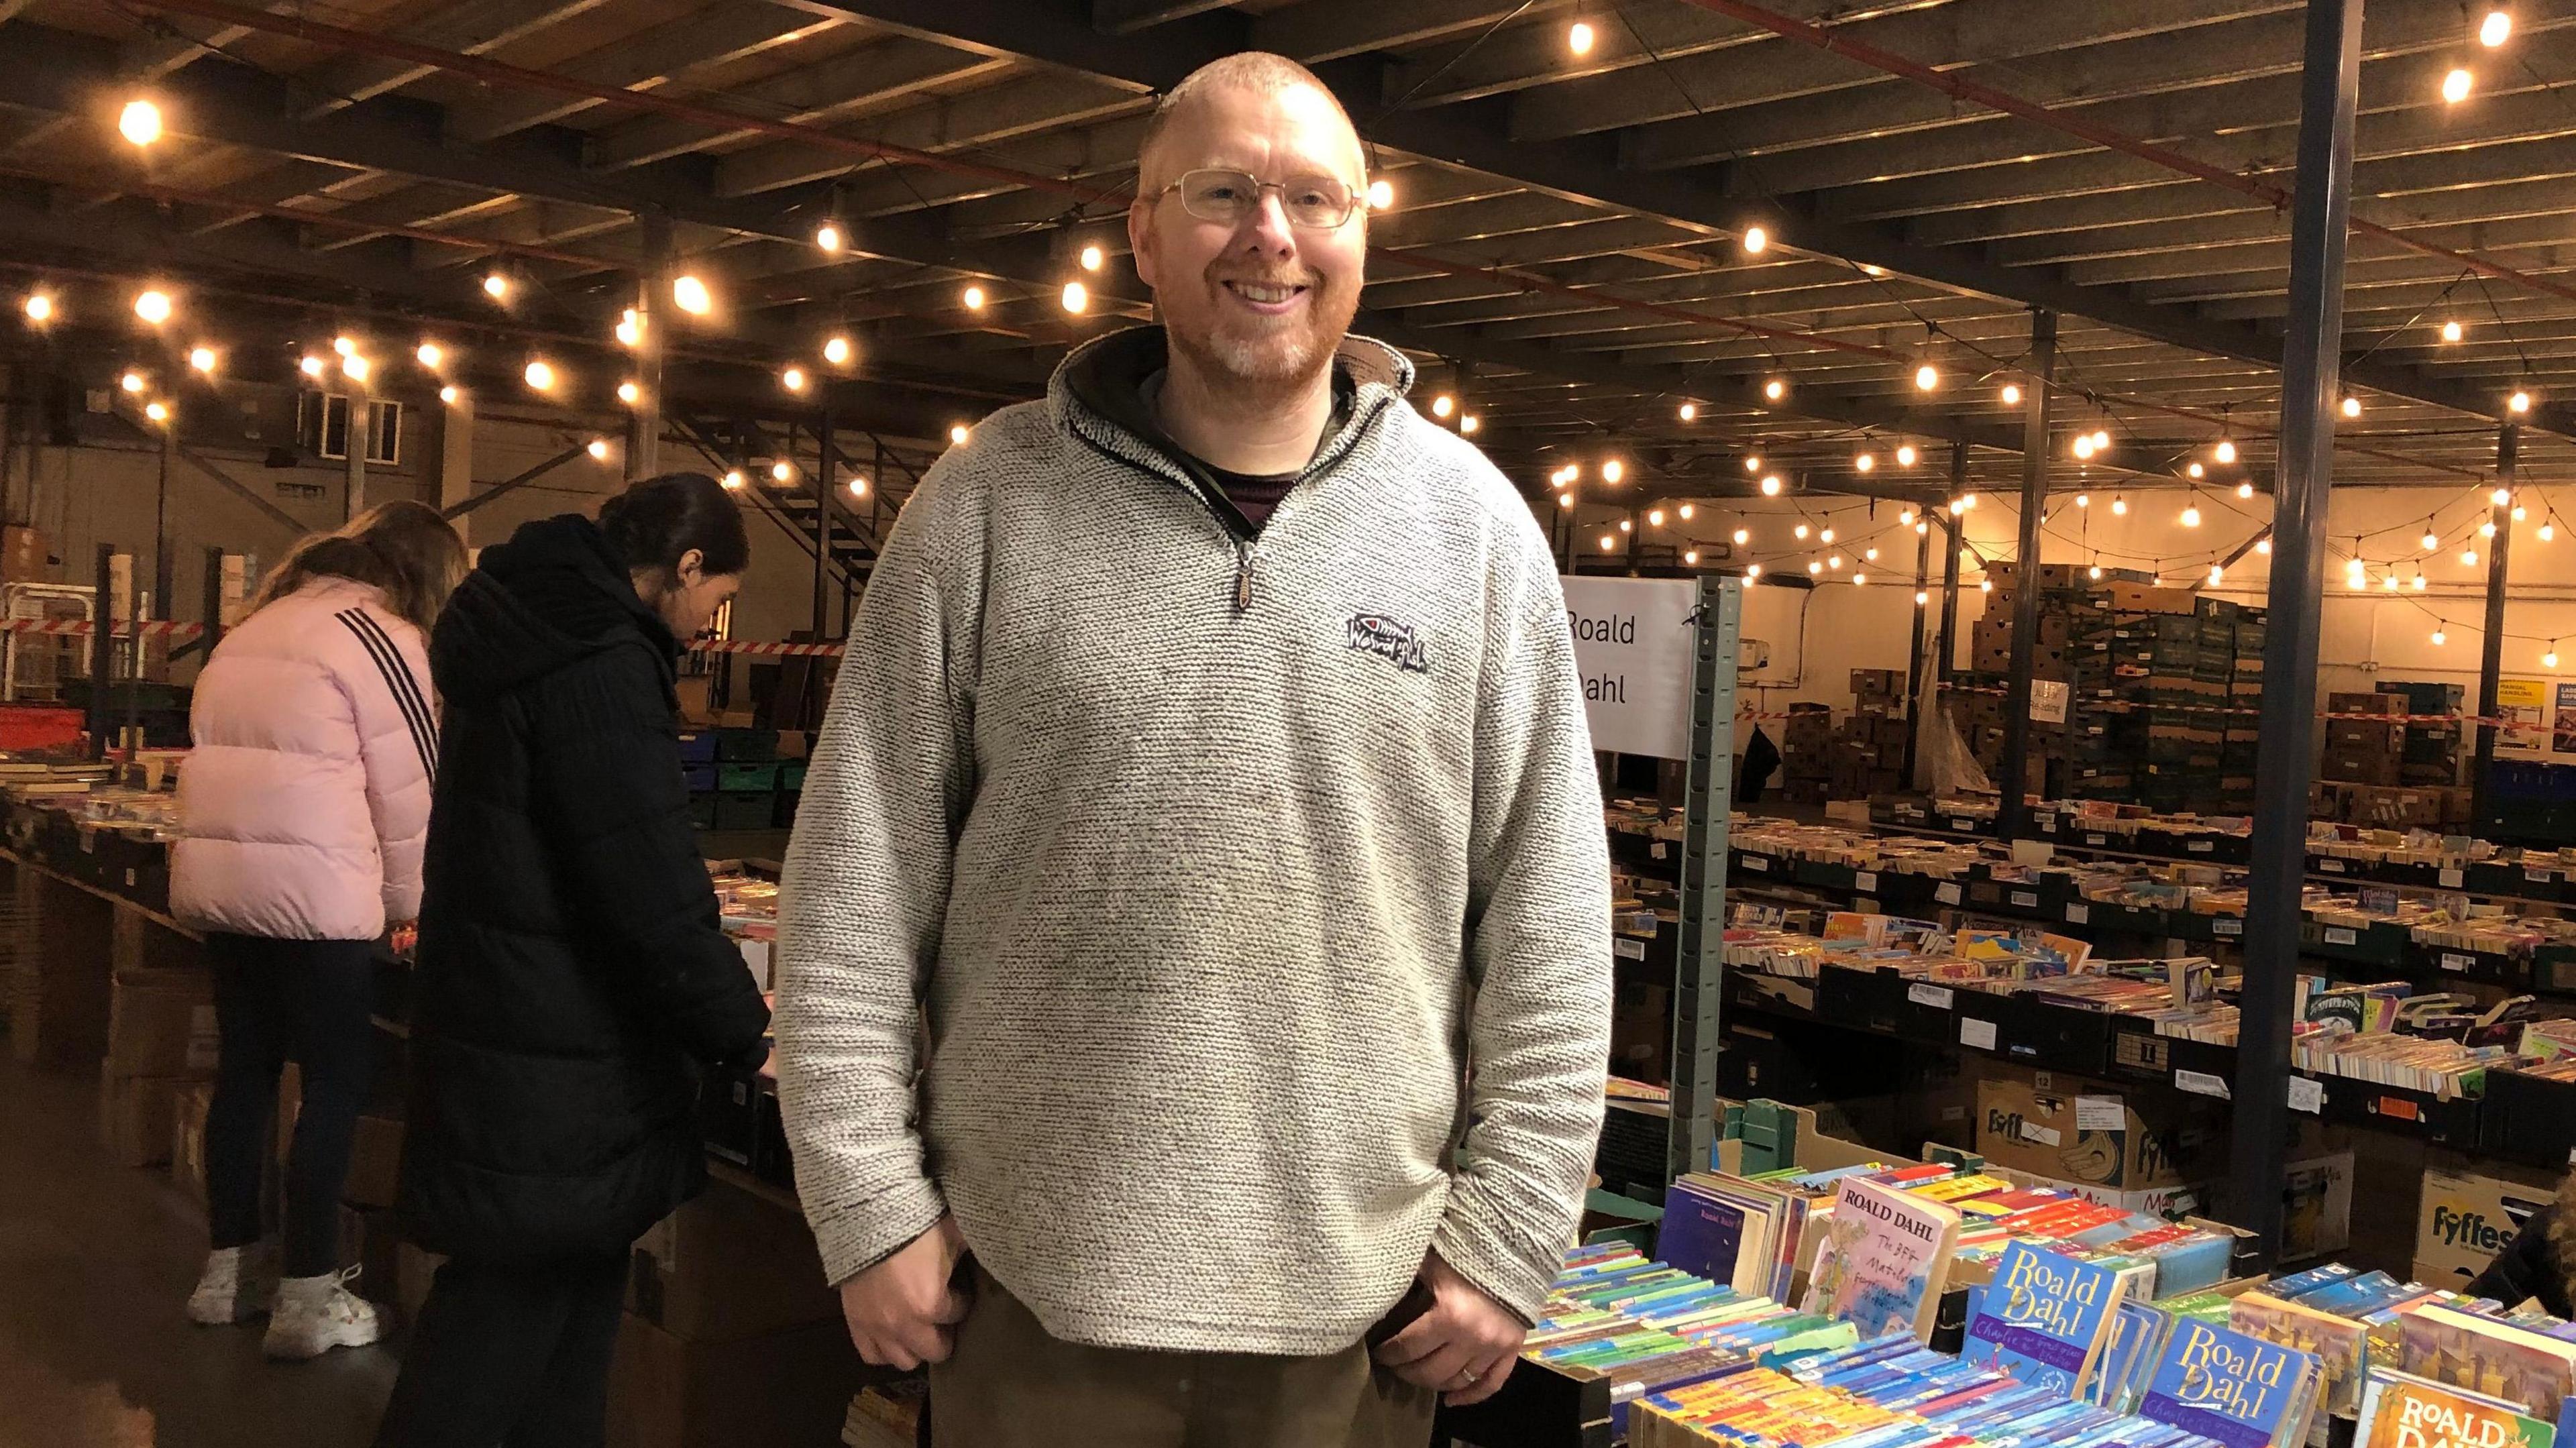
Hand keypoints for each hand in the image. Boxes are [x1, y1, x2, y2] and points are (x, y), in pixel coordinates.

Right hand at [837, 1216, 969, 1369]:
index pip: (957, 1315)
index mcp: (930, 1304)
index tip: (960, 1291)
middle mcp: (902, 1324)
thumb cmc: (915, 1220)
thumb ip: (971, 1252)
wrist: (866, 1212)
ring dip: (915, 1346)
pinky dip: (884, 1347)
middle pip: (934, 1351)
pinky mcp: (854, 1320)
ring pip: (902, 1360)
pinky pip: (870, 1353)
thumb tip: (993, 1250)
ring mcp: (875, 1325)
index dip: (962, 1301)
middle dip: (944, 1333)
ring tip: (919, 1327)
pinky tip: (894, 1333)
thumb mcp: (953, 1232)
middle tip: (943, 1315)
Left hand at [1373, 1251, 1525, 1406]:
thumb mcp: (1430, 1261)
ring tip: (1418, 1375)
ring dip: (1434, 1382)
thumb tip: (1376, 1292)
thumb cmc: (1467, 1250)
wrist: (1515, 1245)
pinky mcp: (1513, 1350)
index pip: (1408, 1347)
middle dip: (1406, 1371)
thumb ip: (1406, 1279)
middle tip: (1394, 1365)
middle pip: (1430, 1371)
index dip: (1388, 1353)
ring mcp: (1495, 1348)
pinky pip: (1492, 1383)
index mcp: (1449, 1316)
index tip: (1377, 1352)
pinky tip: (1451, 1401)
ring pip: (1458, 1381)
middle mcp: (1473, 1339)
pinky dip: (1472, 1396)